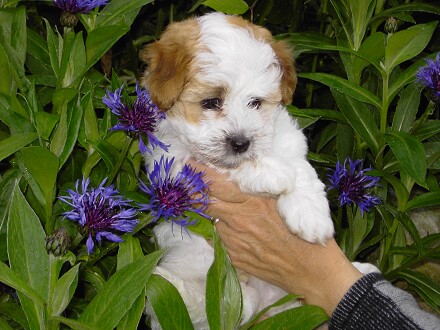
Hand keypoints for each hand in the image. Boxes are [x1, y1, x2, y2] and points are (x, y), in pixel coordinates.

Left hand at [188, 160, 361, 315]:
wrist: (313, 273)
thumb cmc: (306, 232)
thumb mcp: (288, 201)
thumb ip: (261, 188)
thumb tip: (237, 178)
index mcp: (254, 201)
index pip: (215, 182)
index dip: (199, 172)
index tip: (190, 163)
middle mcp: (239, 220)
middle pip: (205, 200)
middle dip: (197, 190)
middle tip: (194, 181)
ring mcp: (234, 241)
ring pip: (211, 219)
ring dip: (212, 211)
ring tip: (223, 205)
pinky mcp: (234, 257)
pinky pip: (219, 238)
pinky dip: (223, 230)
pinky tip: (237, 230)